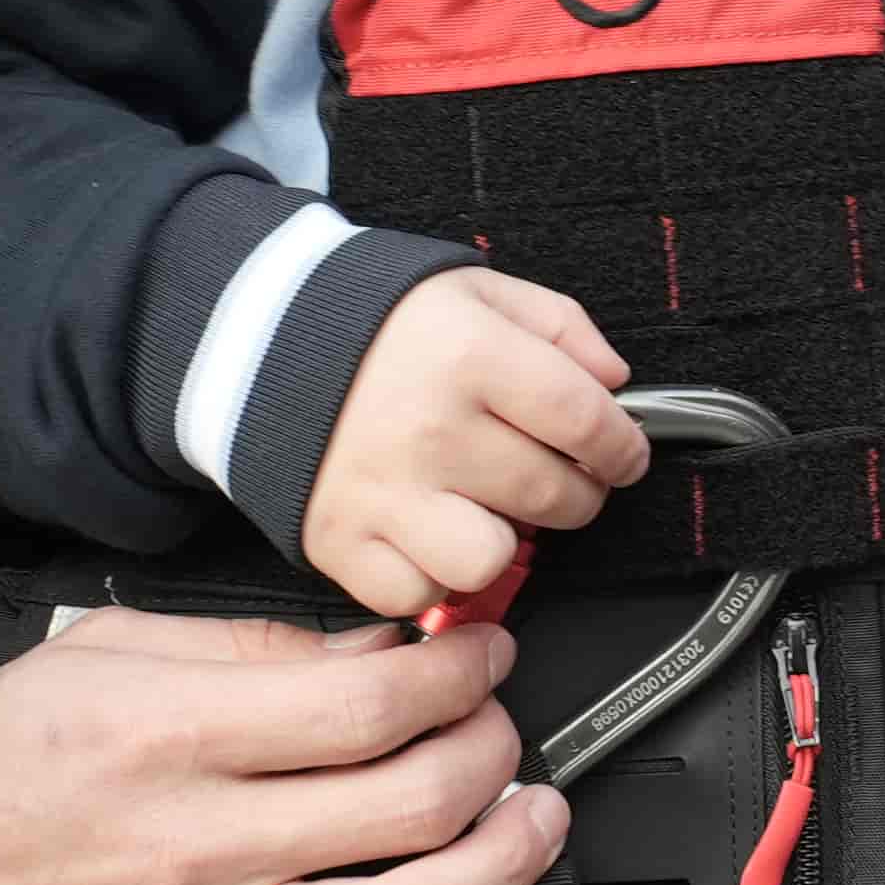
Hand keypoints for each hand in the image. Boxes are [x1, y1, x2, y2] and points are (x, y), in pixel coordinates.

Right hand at [0, 607, 563, 884]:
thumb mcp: (94, 657)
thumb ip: (242, 648)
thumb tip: (370, 651)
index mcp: (175, 736)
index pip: (370, 703)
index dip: (459, 675)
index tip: (482, 659)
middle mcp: (204, 847)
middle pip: (414, 801)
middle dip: (495, 752)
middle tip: (504, 731)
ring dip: (506, 863)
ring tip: (536, 821)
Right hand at [302, 267, 643, 620]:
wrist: (260, 344)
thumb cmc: (378, 323)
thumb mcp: (478, 290)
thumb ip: (560, 327)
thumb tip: (613, 382)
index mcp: (468, 353)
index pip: (586, 420)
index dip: (622, 446)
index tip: (623, 455)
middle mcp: (428, 427)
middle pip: (553, 495)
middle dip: (577, 492)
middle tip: (558, 477)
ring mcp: (382, 491)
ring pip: (491, 559)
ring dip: (504, 541)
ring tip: (489, 508)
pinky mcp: (339, 540)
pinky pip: (418, 594)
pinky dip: (431, 575)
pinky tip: (430, 533)